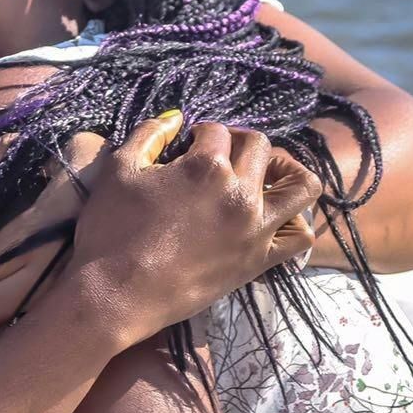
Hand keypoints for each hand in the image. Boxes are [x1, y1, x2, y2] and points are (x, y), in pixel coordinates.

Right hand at [0, 113, 319, 344]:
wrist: (116, 294)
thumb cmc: (111, 229)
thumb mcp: (119, 170)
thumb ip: (148, 134)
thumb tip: (175, 118)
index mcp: (206, 166)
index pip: (216, 131)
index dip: (198, 134)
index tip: (185, 146)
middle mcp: (240, 192)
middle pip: (259, 147)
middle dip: (237, 143)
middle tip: (217, 156)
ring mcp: (256, 228)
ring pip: (301, 185)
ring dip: (285, 171)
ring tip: (262, 176)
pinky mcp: (259, 260)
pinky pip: (299, 236)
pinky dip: (294, 221)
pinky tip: (270, 217)